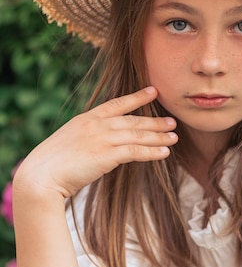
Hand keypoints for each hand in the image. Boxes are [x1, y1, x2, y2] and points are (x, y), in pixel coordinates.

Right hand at [13, 86, 177, 199]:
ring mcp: (103, 139)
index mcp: (88, 118)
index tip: (153, 92)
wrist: (41, 174)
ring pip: (138, 135)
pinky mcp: (107, 155)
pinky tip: (165, 153)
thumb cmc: (52, 163)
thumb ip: (88, 137)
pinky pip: (136, 152)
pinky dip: (152, 152)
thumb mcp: (70, 141)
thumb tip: (102, 143)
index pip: (117, 104)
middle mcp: (98, 125)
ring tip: (174, 137)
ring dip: (159, 136)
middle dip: (155, 121)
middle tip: (173, 121)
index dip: (137, 98)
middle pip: (133, 121)